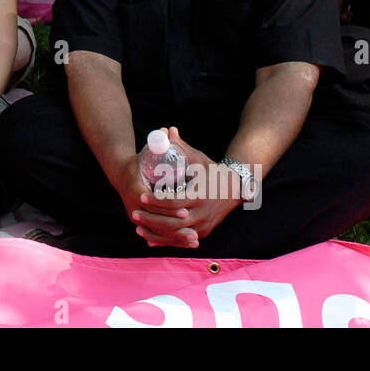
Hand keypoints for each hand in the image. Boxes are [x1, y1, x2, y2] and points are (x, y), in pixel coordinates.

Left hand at [129, 127, 240, 247]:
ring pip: (176, 234)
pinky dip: (165, 240)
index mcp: (201, 195)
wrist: (235, 189)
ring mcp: (204, 226)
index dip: (158, 200)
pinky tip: (149, 239)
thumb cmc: (213, 172)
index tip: (142, 195)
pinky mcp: (203, 233)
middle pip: (174, 222)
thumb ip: (182, 148)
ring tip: (137, 226)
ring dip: (156, 232)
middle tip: (134, 211)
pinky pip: (181, 240)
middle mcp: (203, 214)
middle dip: (152, 218)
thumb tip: (168, 130)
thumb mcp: (199, 160)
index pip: (175, 201)